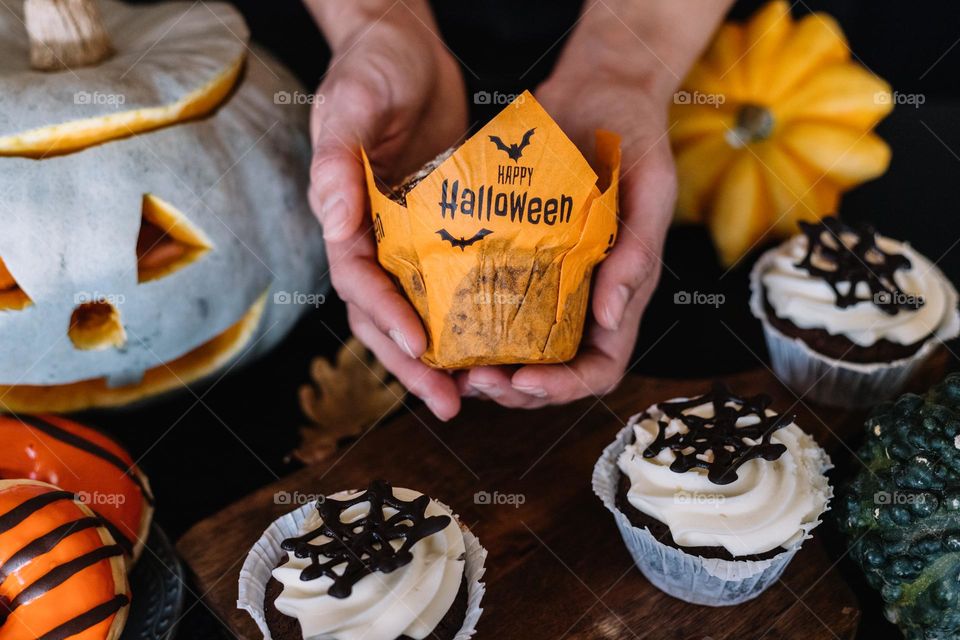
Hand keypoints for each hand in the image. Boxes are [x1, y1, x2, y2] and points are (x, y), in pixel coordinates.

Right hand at [307, 0, 466, 419]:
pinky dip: (468, 314)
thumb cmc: (371, 66)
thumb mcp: (352, 102)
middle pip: (386, 315)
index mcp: (344, 215)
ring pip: (420, 309)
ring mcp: (407, 236)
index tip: (417, 349)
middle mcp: (373, 236)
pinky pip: (452, 282)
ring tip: (476, 392)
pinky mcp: (441, 228)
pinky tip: (499, 339)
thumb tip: (332, 225)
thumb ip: (336, 159)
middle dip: (413, 364)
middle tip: (450, 403)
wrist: (404, 42)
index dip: (385, 319)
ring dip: (442, 355)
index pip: (359, 282)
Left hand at [456, 74, 674, 407]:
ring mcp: (549, 280)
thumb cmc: (635, 137)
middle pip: (552, 370)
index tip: (523, 381)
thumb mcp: (650, 188)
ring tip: (449, 364)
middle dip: (514, 387)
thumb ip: (638, 251)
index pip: (599, 368)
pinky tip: (439, 319)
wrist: (598, 89)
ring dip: (486, 365)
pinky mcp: (518, 256)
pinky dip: (469, 321)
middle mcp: (583, 297)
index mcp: (620, 293)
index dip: (564, 389)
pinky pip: (494, 301)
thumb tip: (613, 317)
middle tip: (471, 380)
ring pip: (517, 348)